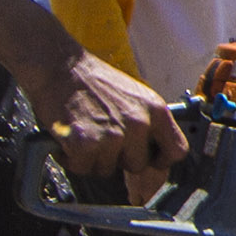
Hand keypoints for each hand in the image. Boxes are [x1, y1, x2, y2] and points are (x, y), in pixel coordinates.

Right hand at [27, 47, 185, 195]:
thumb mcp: (134, 95)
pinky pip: (82, 167)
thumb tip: (152, 152)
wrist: (58, 65)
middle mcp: (139, 123)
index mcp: (156, 110)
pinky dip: (71, 158)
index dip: (161, 160)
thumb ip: (147, 121)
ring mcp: (113, 135)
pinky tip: (69, 137)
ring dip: (92, 158)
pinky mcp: (86, 143)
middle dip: (118, 158)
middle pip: (137, 166)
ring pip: (106, 169)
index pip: (177, 150)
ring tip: (84, 132)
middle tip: (101, 137)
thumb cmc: (92, 81)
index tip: (149, 159)